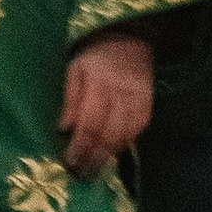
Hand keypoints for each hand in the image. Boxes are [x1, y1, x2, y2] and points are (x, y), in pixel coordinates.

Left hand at [61, 31, 154, 177]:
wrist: (128, 38)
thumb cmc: (95, 56)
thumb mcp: (75, 69)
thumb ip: (70, 99)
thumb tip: (63, 129)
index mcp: (99, 83)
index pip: (89, 123)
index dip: (79, 146)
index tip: (69, 162)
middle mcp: (121, 93)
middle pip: (108, 134)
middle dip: (93, 158)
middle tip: (80, 174)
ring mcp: (138, 99)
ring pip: (125, 136)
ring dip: (108, 155)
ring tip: (94, 169)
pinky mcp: (148, 104)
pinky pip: (139, 130)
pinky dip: (125, 144)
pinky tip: (113, 152)